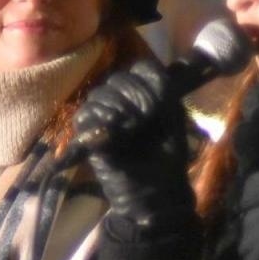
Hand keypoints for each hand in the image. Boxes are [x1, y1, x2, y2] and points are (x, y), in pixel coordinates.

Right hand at [73, 61, 191, 227]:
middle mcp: (124, 102)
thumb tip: (137, 70)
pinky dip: (98, 122)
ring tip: (130, 129)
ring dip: (116, 108)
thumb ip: (161, 88)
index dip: (148, 81)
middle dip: (133, 96)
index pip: (140, 68)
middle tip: (145, 121)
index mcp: (146, 94)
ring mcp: (105, 119)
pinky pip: (85, 117)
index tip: (159, 103)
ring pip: (99, 96)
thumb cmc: (169, 157)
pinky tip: (113, 133)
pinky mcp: (90, 137)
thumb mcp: (173, 117)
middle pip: (117, 79)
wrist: (157, 191)